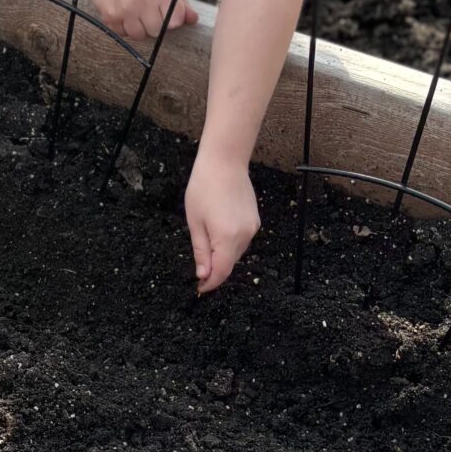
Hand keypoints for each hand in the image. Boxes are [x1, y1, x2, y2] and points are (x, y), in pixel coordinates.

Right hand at [85, 0, 194, 47]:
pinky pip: (122, 33)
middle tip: (147, 11)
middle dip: (153, 24)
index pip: (175, 22)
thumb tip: (193, 20)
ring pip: (138, 35)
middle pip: (157, 31)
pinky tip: (123, 13)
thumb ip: (181, 2)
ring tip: (134, 12)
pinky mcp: (111, 15)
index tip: (166, 14)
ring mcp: (126, 9)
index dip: (172, 20)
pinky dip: (123, 27)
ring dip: (137, 27)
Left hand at [185, 154, 259, 293]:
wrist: (224, 162)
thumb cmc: (204, 188)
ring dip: (223, 255)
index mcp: (227, 237)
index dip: (211, 283)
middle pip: (230, 263)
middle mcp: (244, 235)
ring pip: (237, 252)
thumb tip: (204, 274)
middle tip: (199, 270)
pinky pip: (242, 240)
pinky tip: (219, 230)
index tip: (200, 288)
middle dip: (215, 270)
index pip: (221, 272)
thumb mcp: (195, 222)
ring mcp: (252, 228)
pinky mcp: (255, 221)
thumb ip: (201, 251)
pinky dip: (231, 243)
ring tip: (207, 242)